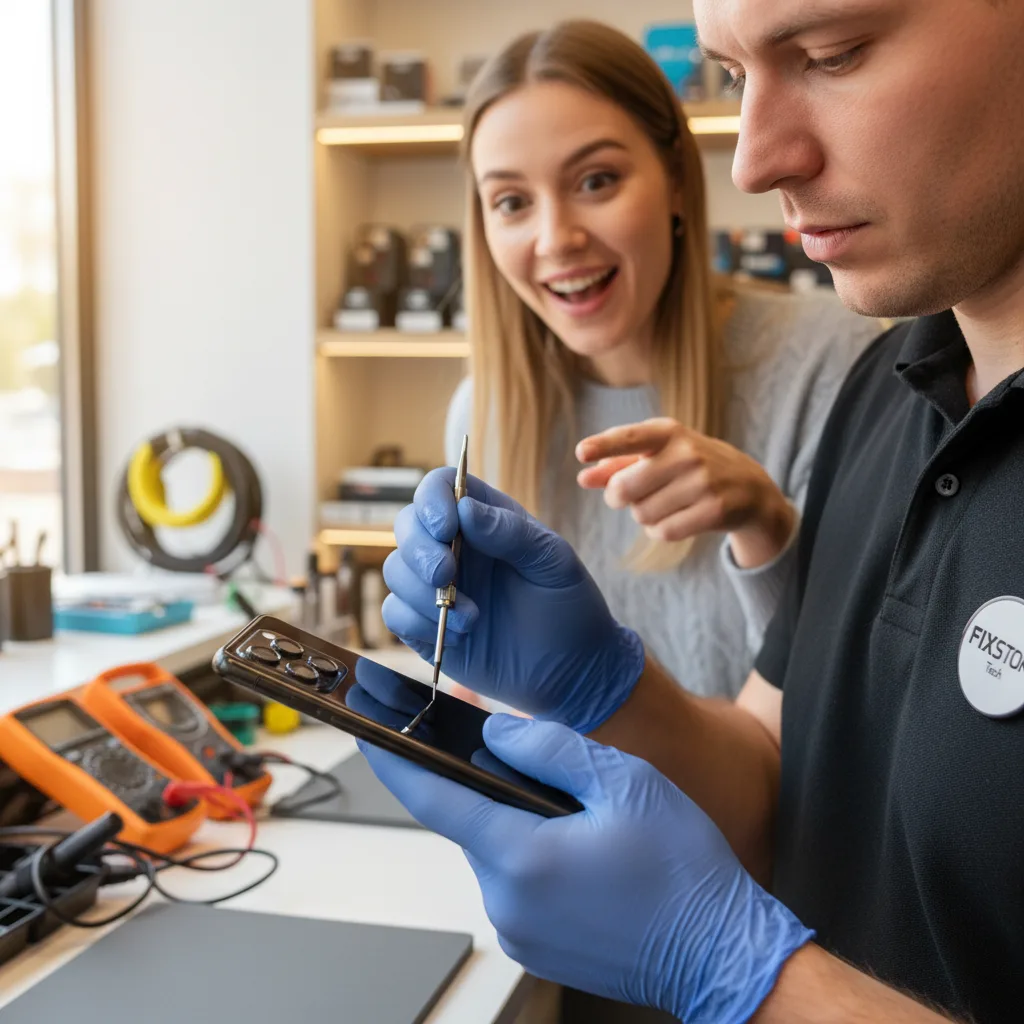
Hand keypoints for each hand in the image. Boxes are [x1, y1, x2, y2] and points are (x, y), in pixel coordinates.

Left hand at [359, 717, 813, 1020]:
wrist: (721, 954)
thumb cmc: (682, 868)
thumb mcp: (624, 780)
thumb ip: (549, 748)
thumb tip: (496, 732)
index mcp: (522, 855)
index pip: (434, 798)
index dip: (395, 759)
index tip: (368, 729)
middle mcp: (505, 900)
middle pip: (468, 821)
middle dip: (479, 781)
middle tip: (512, 747)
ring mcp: (517, 929)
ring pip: (492, 849)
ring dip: (511, 818)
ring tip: (567, 803)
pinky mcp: (532, 944)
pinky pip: (512, 881)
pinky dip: (526, 851)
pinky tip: (573, 841)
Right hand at [381, 468, 644, 733]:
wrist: (571, 670)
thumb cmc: (568, 605)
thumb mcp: (552, 562)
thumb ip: (511, 533)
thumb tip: (464, 509)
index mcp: (485, 519)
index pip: (440, 487)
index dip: (432, 500)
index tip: (445, 528)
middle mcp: (454, 547)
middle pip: (407, 526)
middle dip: (419, 550)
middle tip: (446, 576)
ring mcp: (437, 586)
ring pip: (397, 570)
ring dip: (424, 595)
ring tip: (471, 620)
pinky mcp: (425, 626)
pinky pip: (395, 613)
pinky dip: (418, 623)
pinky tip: (458, 637)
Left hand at [576, 418, 795, 568]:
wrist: (748, 487)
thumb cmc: (689, 466)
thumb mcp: (657, 455)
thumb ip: (617, 464)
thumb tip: (584, 478)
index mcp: (668, 432)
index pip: (630, 437)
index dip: (604, 445)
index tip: (581, 452)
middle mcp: (686, 453)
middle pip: (624, 489)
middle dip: (618, 498)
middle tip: (630, 495)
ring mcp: (702, 482)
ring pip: (641, 514)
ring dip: (644, 514)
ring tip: (666, 502)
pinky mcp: (713, 510)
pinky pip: (662, 531)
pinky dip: (660, 530)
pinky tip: (677, 517)